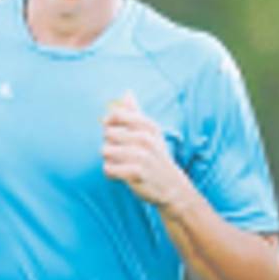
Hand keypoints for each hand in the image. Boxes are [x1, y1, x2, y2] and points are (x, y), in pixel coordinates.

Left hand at [102, 92, 188, 207]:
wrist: (172, 187)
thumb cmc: (156, 157)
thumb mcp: (151, 133)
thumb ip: (136, 113)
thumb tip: (127, 92)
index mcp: (149, 126)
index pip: (116, 115)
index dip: (109, 123)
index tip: (115, 132)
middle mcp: (146, 138)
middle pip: (107, 134)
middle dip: (111, 144)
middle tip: (124, 154)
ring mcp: (142, 156)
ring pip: (105, 151)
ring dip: (110, 160)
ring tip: (124, 164)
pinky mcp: (136, 173)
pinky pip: (108, 168)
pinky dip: (112, 173)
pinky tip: (123, 175)